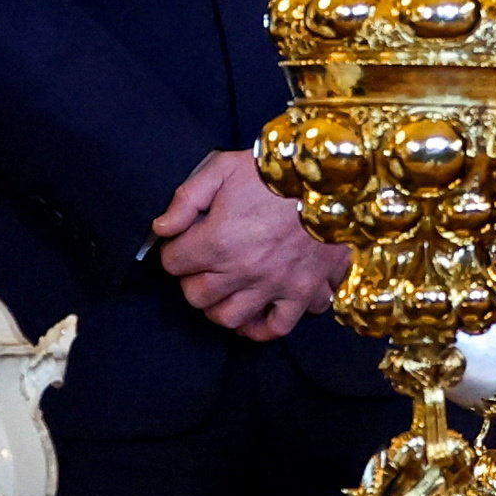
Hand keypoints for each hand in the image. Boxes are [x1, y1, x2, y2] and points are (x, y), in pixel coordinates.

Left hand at [151, 148, 347, 343]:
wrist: (334, 177)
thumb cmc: (276, 171)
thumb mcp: (223, 167)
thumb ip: (186, 199)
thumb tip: (161, 228)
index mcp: (218, 239)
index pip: (173, 262)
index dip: (173, 251)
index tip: (183, 242)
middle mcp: (242, 271)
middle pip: (196, 295)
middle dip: (191, 279)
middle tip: (201, 264)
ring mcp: (274, 286)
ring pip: (228, 318)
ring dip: (218, 306)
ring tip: (223, 289)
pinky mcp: (303, 293)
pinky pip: (276, 327)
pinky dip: (260, 327)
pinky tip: (253, 314)